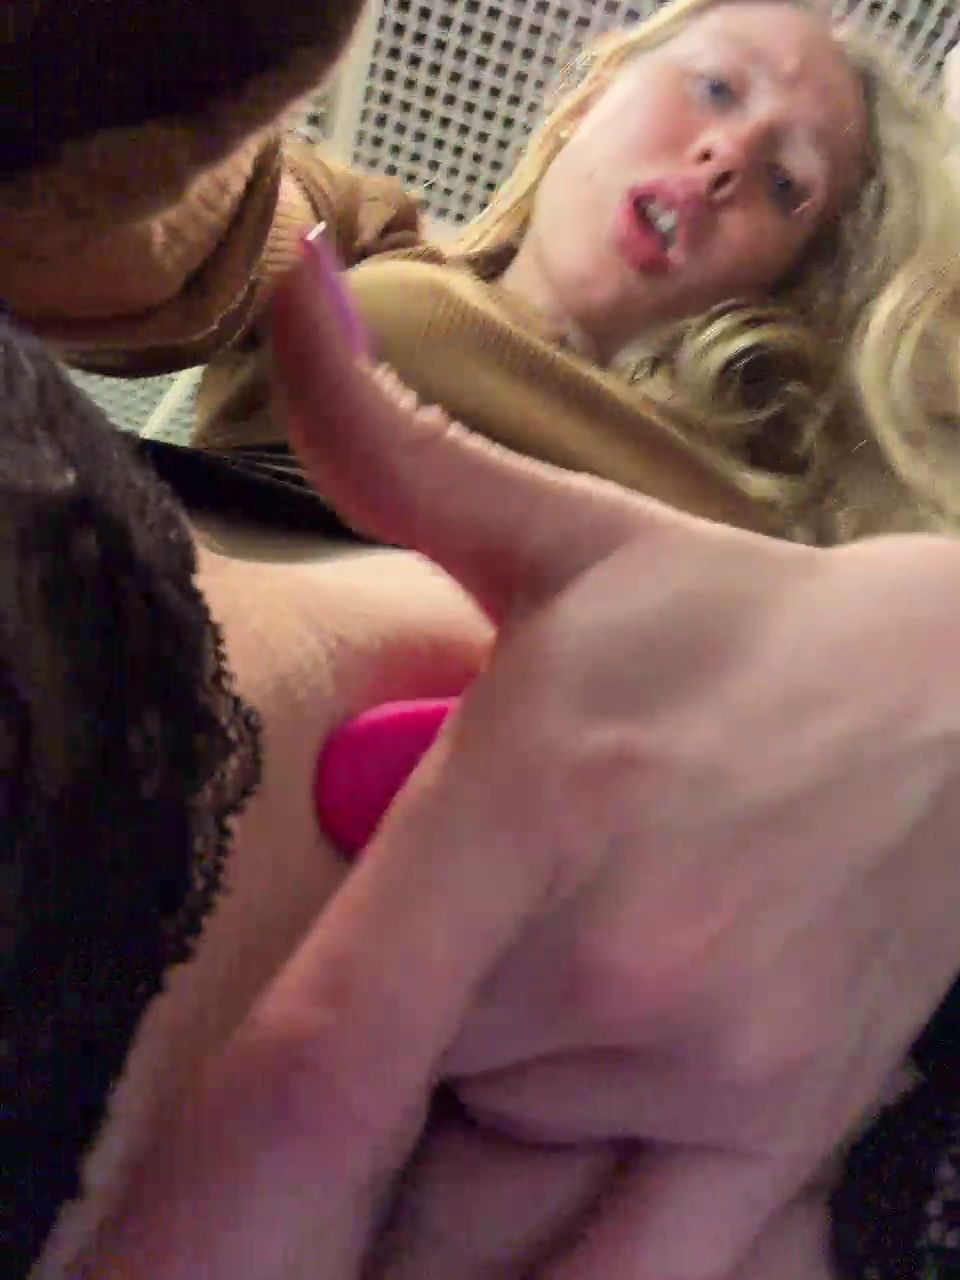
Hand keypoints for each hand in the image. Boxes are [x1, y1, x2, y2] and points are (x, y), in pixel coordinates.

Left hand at [272, 244, 959, 1279]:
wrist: (950, 703)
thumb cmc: (728, 627)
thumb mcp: (553, 535)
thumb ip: (380, 441)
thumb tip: (289, 287)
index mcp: (525, 813)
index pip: (328, 1054)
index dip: (204, 1205)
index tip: (113, 1279)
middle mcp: (610, 968)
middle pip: (393, 1116)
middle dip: (373, 1070)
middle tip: (446, 956)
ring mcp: (705, 1075)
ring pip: (487, 1189)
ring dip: (457, 1136)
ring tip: (540, 995)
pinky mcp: (778, 1139)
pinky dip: (533, 1270)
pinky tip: (507, 1212)